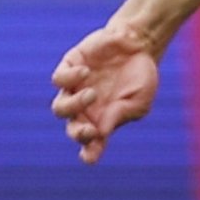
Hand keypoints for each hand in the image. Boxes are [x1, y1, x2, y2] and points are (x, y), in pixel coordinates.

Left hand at [51, 19, 163, 164]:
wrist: (140, 42)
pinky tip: (86, 72)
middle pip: (72, 128)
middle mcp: (85, 108)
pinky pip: (58, 79)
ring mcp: (75, 88)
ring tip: (92, 94)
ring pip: (59, 108)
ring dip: (73, 106)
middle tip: (90, 129)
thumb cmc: (141, 75)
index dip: (89, 154)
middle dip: (78, 133)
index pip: (91, 144)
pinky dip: (69, 78)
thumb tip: (101, 133)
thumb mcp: (139, 99)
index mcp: (103, 121)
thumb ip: (120, 114)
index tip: (89, 157)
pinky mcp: (70, 66)